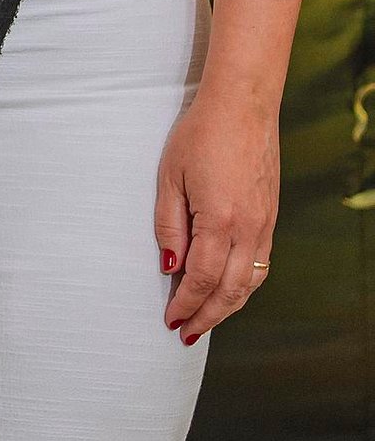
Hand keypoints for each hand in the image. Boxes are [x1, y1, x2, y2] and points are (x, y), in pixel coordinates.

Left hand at [154, 85, 278, 342]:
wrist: (242, 105)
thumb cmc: (200, 135)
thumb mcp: (169, 178)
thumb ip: (169, 226)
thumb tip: (170, 267)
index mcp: (219, 220)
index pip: (202, 279)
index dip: (186, 305)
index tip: (171, 321)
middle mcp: (248, 228)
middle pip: (230, 291)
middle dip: (207, 317)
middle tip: (187, 335)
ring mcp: (265, 222)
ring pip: (251, 281)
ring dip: (229, 307)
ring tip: (206, 320)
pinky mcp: (271, 215)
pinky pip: (261, 262)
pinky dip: (245, 285)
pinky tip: (229, 289)